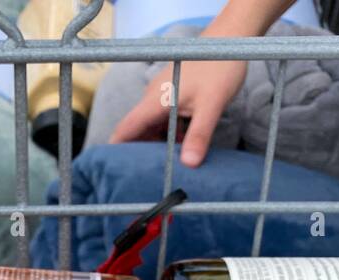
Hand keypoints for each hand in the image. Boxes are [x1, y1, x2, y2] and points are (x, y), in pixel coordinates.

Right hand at [108, 59, 247, 167]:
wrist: (228, 42)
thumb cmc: (220, 68)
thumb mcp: (212, 104)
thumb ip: (199, 135)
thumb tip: (189, 164)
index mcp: (155, 100)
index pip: (126, 128)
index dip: (115, 149)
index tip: (109, 169)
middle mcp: (153, 98)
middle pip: (137, 131)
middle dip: (138, 153)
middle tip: (142, 179)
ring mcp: (162, 97)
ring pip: (152, 127)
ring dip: (156, 146)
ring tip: (161, 170)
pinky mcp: (172, 97)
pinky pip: (164, 121)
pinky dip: (168, 136)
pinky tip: (179, 149)